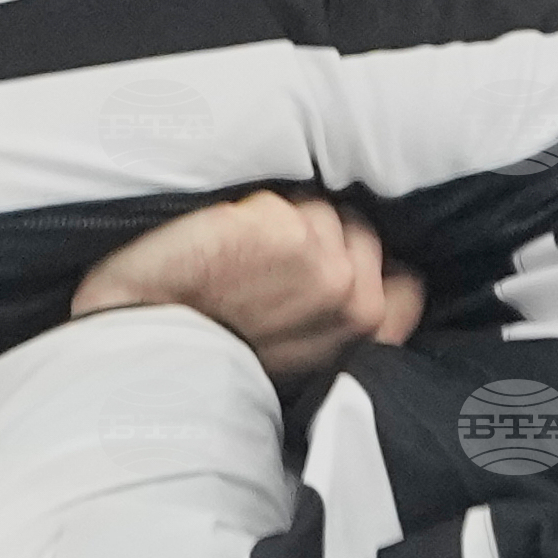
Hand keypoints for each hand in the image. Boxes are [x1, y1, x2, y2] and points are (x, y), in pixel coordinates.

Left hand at [70, 192, 424, 382]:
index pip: (405, 283)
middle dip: (317, 239)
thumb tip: (345, 281)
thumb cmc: (221, 360)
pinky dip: (246, 211)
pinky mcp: (278, 227)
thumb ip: (337, 320)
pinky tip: (221, 241)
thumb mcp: (303, 358)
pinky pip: (274, 197)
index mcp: (367, 336)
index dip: (363, 270)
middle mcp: (355, 300)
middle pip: (359, 231)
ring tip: (240, 256)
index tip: (324, 275)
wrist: (151, 351)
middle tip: (267, 268)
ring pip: (317, 208)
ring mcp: (321, 260)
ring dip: (281, 220)